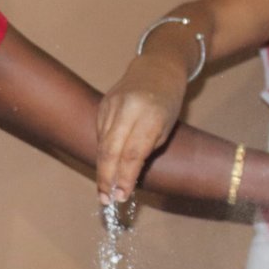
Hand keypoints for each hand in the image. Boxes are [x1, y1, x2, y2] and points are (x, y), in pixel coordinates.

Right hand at [96, 56, 187, 203]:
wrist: (157, 68)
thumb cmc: (168, 102)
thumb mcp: (166, 127)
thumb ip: (147, 149)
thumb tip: (126, 176)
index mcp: (150, 115)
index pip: (132, 153)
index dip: (125, 177)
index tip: (121, 196)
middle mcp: (127, 109)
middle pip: (111, 150)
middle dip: (107, 178)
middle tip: (106, 200)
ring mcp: (111, 105)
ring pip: (102, 144)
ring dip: (102, 169)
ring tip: (103, 190)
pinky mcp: (102, 104)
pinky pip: (100, 133)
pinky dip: (103, 152)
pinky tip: (105, 166)